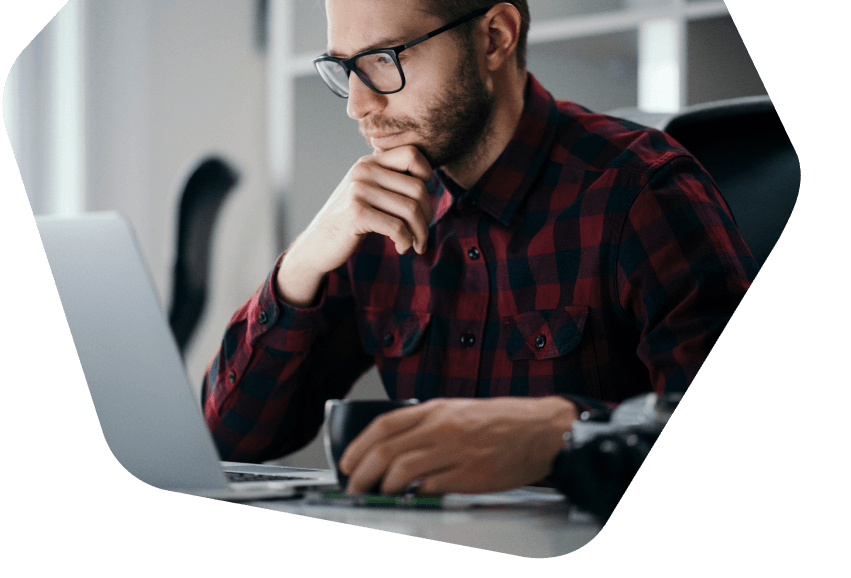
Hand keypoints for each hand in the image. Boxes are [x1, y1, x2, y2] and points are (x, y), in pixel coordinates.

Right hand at [276, 146, 433, 305]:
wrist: (318, 244)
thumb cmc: (352, 221)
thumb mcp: (370, 193)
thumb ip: (391, 181)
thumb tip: (430, 180)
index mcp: (369, 162)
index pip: (413, 154)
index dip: (426, 177)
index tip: (420, 201)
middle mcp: (363, 170)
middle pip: (417, 188)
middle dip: (427, 216)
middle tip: (421, 234)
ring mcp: (358, 190)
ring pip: (410, 209)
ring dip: (420, 233)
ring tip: (415, 245)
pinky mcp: (356, 213)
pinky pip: (397, 227)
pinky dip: (405, 241)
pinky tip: (401, 248)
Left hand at [338, 396, 577, 494]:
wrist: (540, 430)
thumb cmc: (501, 422)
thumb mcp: (458, 411)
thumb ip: (426, 426)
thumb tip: (393, 447)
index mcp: (436, 410)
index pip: (384, 425)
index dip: (358, 446)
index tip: (347, 462)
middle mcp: (441, 428)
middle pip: (385, 451)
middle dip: (362, 473)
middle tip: (354, 486)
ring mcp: (455, 452)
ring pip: (402, 471)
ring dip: (384, 488)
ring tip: (380, 495)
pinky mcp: (469, 476)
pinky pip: (430, 489)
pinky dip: (415, 496)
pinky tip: (412, 498)